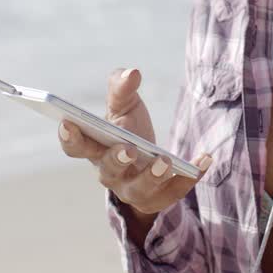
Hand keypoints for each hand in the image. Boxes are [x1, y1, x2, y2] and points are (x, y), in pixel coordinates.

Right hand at [57, 66, 212, 215]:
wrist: (147, 163)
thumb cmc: (128, 129)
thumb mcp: (124, 106)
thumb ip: (122, 88)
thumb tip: (131, 73)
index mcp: (95, 149)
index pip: (76, 146)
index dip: (70, 137)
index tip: (68, 122)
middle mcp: (110, 173)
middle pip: (108, 170)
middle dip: (116, 159)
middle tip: (128, 148)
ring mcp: (133, 190)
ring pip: (139, 190)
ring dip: (151, 177)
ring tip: (165, 160)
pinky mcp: (158, 199)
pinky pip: (174, 192)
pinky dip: (189, 177)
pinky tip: (204, 159)